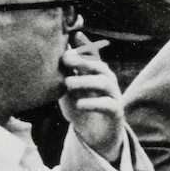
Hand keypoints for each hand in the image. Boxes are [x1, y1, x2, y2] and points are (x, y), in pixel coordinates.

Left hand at [59, 32, 124, 162]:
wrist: (95, 136)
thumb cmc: (81, 108)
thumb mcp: (68, 91)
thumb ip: (64, 75)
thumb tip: (53, 56)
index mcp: (95, 74)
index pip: (92, 56)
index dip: (85, 45)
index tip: (75, 34)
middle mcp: (107, 82)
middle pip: (99, 66)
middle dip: (83, 60)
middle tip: (66, 60)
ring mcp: (114, 96)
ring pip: (105, 82)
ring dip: (86, 80)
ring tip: (69, 83)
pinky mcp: (116, 112)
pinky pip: (108, 104)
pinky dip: (93, 102)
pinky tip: (80, 104)